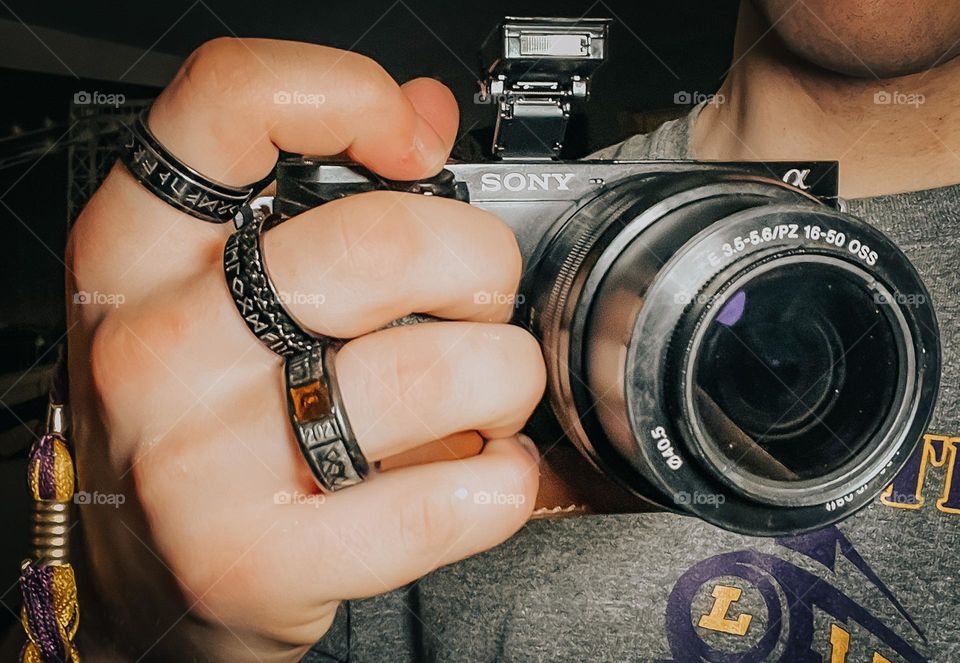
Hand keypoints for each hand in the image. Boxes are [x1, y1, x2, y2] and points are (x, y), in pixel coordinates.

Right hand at [67, 38, 544, 661]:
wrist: (142, 575)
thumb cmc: (195, 417)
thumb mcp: (215, 285)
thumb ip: (322, 183)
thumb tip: (422, 114)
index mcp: (138, 253)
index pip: (230, 106)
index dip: (349, 96)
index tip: (412, 146)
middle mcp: (157, 348)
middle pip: (375, 247)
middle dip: (478, 266)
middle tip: (477, 299)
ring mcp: (200, 464)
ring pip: (426, 375)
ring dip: (499, 380)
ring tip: (484, 396)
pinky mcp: (258, 561)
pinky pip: (438, 505)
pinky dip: (501, 483)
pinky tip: (486, 474)